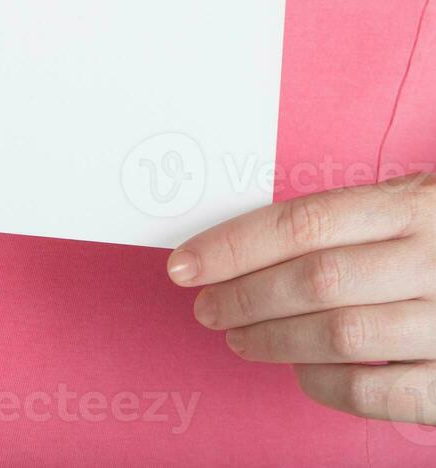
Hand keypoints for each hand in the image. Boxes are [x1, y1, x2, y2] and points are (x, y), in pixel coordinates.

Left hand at [169, 173, 435, 424]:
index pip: (302, 224)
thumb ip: (341, 222)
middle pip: (316, 281)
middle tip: (207, 308)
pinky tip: (303, 373)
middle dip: (245, 298)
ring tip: (241, 338)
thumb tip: (237, 246)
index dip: (232, 247)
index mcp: (415, 206)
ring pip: (342, 337)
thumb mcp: (407, 205)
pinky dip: (330, 386)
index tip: (184, 265)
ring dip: (275, 341)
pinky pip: (383, 393)